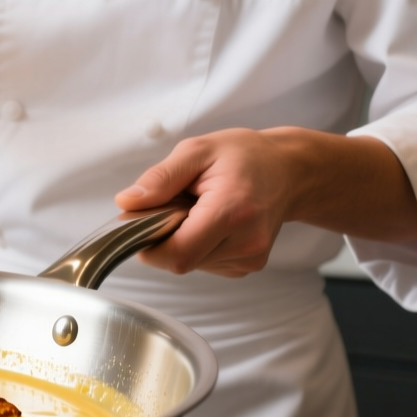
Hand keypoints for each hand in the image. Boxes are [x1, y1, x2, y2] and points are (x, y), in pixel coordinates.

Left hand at [114, 128, 416, 277]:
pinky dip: (197, 245)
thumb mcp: (197, 151)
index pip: (178, 253)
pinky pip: (204, 264)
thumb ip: (161, 178)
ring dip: (181, 240)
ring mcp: (250, 258)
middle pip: (180, 261)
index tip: (143, 218)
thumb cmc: (245, 156)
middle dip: (164, 236)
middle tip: (175, 204)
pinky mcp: (248, 266)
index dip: (149, 243)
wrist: (289, 171)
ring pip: (190, 264)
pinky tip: (210, 222)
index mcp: (233, 211)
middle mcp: (247, 242)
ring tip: (198, 209)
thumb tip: (127, 203)